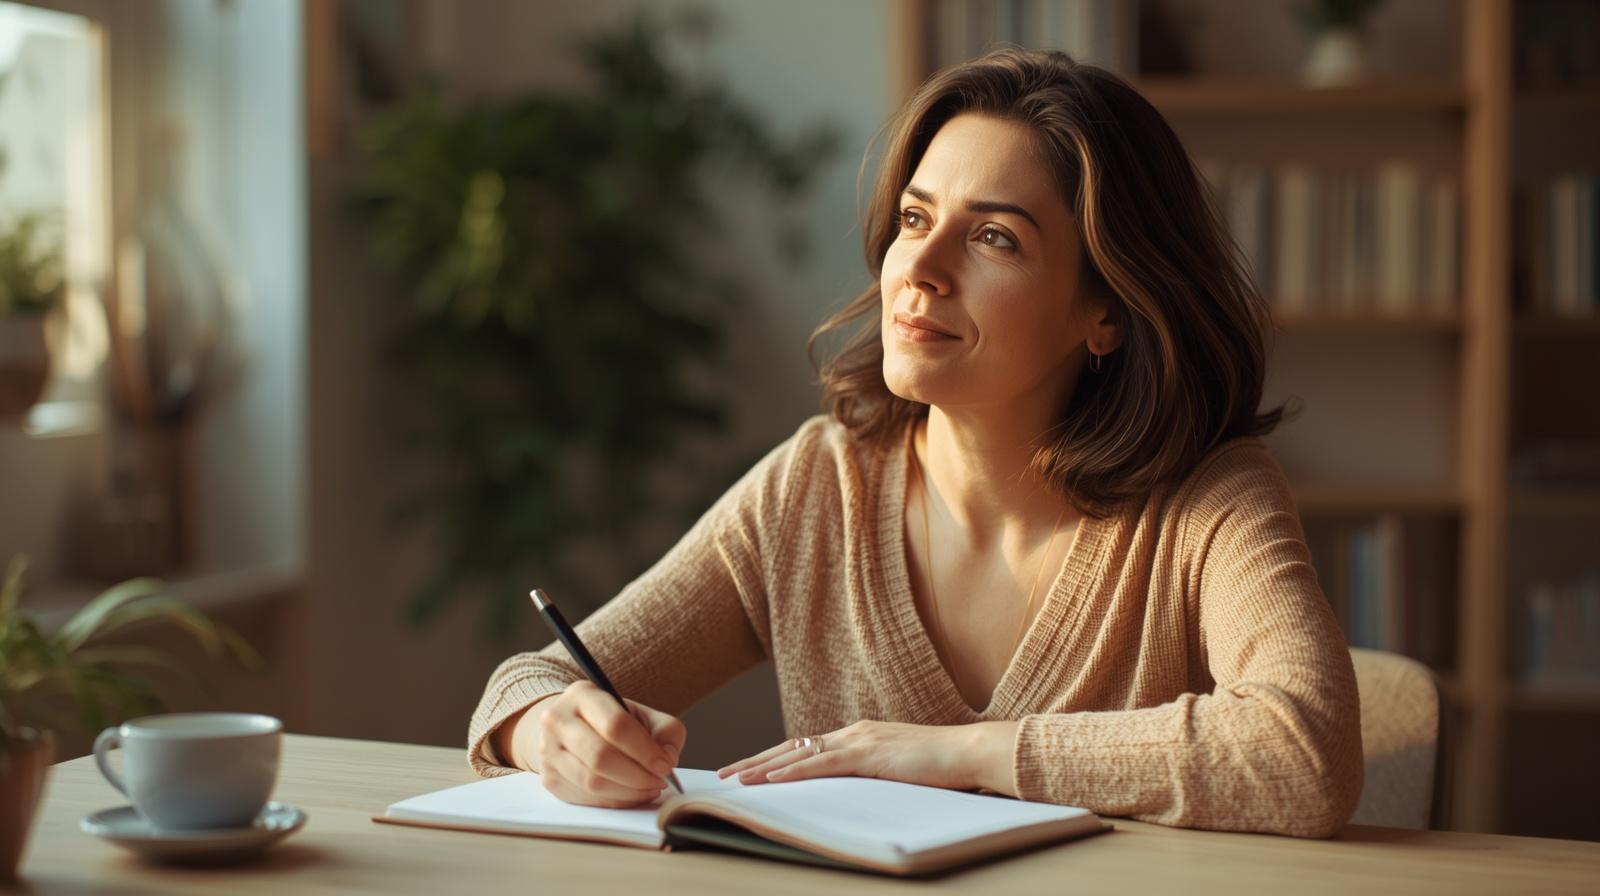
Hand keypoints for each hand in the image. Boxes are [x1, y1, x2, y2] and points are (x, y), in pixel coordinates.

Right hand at [529, 680, 687, 808]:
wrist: (569, 728)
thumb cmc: (610, 721)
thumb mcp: (640, 714)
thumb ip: (664, 730)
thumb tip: (668, 758)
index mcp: (582, 695)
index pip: (615, 725)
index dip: (645, 750)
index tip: (665, 764)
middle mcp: (557, 720)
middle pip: (600, 756)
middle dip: (638, 775)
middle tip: (660, 780)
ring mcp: (548, 751)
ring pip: (592, 781)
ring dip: (628, 791)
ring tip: (650, 788)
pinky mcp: (549, 778)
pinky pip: (586, 798)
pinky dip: (616, 801)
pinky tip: (633, 795)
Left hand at [716, 720, 998, 791]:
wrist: (971, 751)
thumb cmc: (943, 766)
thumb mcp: (899, 770)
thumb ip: (875, 775)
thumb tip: (855, 793)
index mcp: (861, 736)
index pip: (807, 747)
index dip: (775, 758)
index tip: (749, 769)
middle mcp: (855, 732)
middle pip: (794, 747)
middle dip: (756, 761)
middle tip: (726, 773)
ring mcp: (861, 741)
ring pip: (800, 754)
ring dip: (763, 767)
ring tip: (735, 778)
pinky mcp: (870, 755)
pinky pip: (823, 764)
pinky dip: (793, 772)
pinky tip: (771, 780)